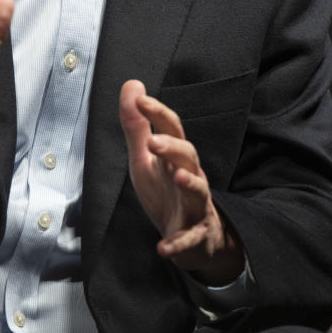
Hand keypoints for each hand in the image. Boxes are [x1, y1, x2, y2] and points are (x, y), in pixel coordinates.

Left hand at [119, 79, 244, 285]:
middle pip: (189, 156)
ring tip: (179, 177)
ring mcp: (196, 206)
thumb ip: (137, 126)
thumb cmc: (167, 191)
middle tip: (153, 142)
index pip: (172, 129)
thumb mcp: (145, 159)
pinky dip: (178, 244)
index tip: (140, 99)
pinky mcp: (195, 236)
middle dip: (173, 148)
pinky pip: (189, 240)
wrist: (192, 238)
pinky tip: (163, 248)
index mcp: (175, 157)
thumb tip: (132, 84)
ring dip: (190, 184)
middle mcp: (190, 177)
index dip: (158, 113)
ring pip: (199, 192)